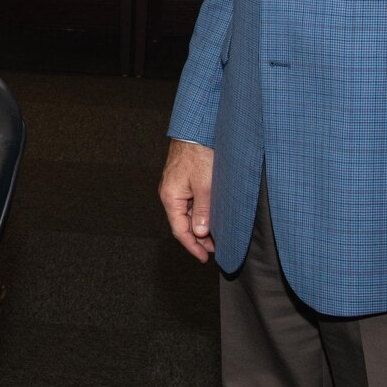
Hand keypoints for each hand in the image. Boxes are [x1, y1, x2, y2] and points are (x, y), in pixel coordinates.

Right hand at [159, 139, 215, 261]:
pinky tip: (211, 215)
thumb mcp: (205, 185)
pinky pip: (189, 202)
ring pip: (186, 213)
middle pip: (182, 223)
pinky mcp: (183, 179)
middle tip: (214, 248)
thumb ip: (202, 211)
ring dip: (200, 225)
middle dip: (198, 238)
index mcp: (170, 197)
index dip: (192, 246)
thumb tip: (200, 233)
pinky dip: (200, 213)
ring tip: (216, 235)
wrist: (196, 128)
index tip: (204, 257)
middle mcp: (169, 193)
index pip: (179, 230)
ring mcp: (176, 186)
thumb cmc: (199, 153)